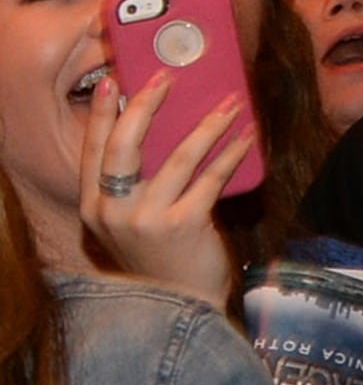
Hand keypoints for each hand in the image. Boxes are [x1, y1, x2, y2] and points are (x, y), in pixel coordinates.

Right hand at [77, 66, 252, 302]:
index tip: (117, 82)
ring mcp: (146, 219)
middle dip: (146, 106)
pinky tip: (246, 137)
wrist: (178, 307)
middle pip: (125, 145)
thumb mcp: (129, 224)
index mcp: (94, 206)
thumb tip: (160, 134)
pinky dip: (231, 154)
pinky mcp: (183, 225)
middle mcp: (112, 211)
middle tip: (167, 78)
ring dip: (207, 124)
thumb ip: (132, 188)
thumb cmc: (158, 259)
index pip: (94, 149)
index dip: (104, 114)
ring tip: (228, 102)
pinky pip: (211, 178)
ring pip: (177, 157)